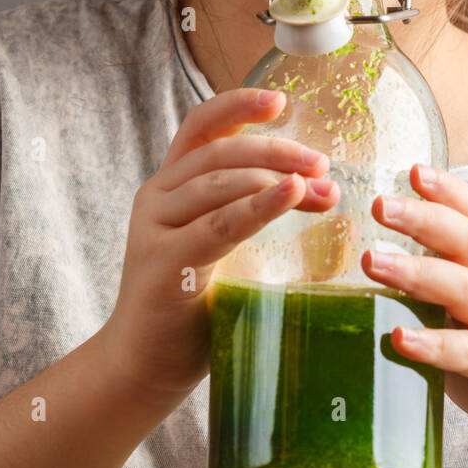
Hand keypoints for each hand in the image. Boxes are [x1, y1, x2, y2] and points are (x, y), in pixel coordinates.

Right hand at [99, 89, 338, 403]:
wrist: (144, 366)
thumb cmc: (193, 305)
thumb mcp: (225, 243)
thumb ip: (255, 210)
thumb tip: (322, 186)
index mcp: (170, 185)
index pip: (201, 126)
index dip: (238, 105)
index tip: (281, 100)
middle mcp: (157, 197)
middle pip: (219, 152)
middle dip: (276, 151)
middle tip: (322, 163)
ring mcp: (155, 228)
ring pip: (219, 182)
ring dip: (276, 178)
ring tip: (320, 187)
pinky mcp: (162, 263)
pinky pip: (218, 225)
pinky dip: (259, 205)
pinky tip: (290, 196)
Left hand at [364, 165, 467, 467]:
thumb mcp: (463, 323)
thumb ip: (423, 302)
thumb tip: (348, 291)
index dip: (449, 190)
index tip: (412, 168)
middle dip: (424, 217)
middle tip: (379, 205)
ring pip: (465, 288)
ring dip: (416, 272)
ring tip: (372, 262)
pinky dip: (435, 343)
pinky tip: (399, 339)